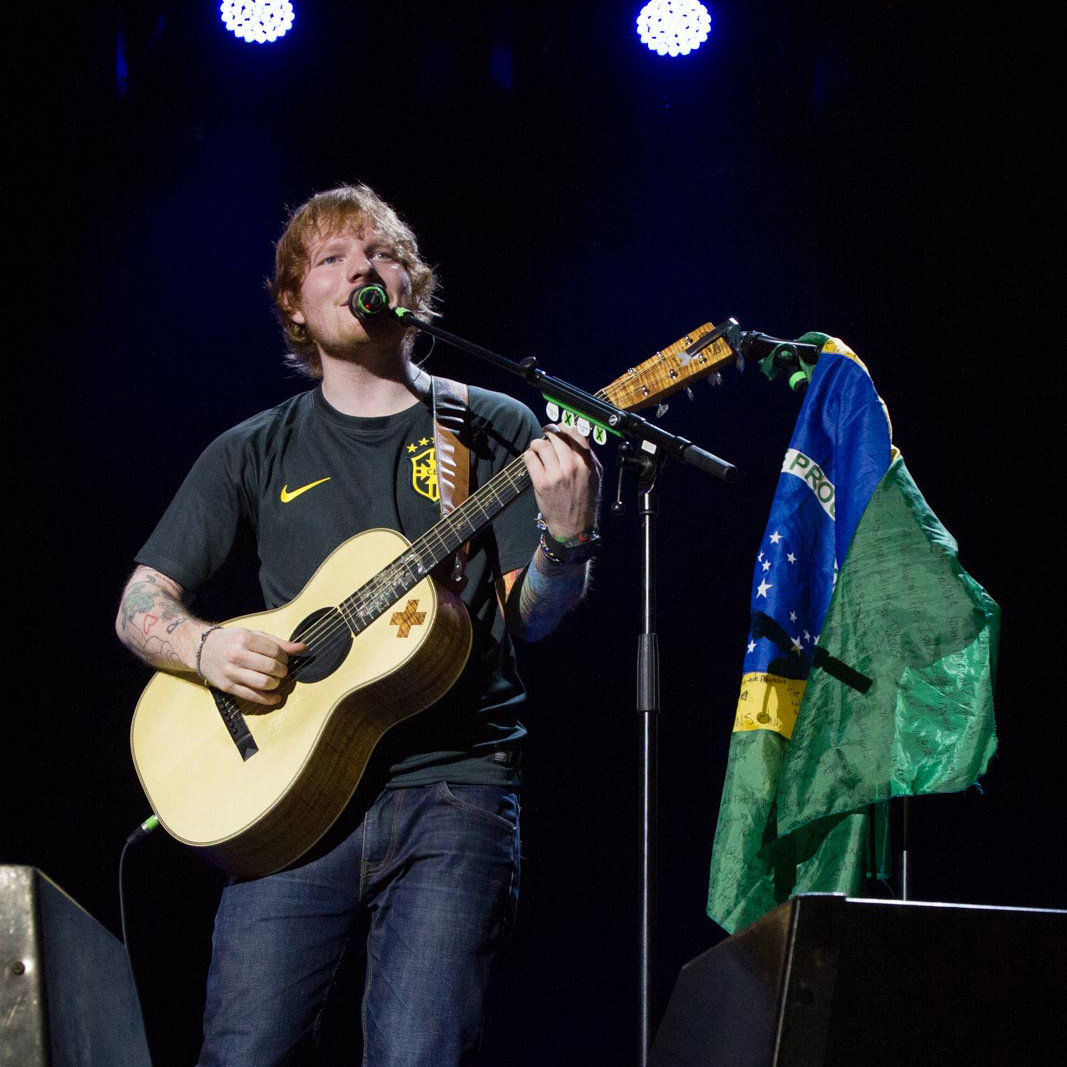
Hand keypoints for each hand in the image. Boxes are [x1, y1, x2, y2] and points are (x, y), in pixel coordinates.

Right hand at [198, 627, 305, 705]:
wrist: (202, 649)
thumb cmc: (232, 641)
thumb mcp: (253, 635)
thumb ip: (278, 643)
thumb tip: (303, 648)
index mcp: (245, 639)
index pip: (275, 651)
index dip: (285, 657)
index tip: (284, 659)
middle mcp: (237, 655)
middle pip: (271, 668)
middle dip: (282, 671)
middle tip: (281, 670)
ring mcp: (231, 672)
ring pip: (264, 683)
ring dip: (276, 683)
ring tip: (276, 680)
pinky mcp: (228, 687)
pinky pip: (252, 696)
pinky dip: (268, 699)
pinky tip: (276, 697)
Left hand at [523, 425, 601, 540]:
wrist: (574, 526)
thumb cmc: (585, 500)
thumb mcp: (595, 476)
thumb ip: (589, 455)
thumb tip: (579, 435)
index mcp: (587, 464)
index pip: (575, 434)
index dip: (564, 427)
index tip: (559, 427)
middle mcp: (572, 467)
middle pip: (556, 437)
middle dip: (548, 433)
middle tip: (545, 436)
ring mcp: (556, 475)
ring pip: (541, 445)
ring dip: (537, 443)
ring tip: (537, 448)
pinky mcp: (541, 483)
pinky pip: (530, 458)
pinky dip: (529, 455)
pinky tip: (532, 458)